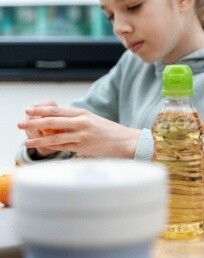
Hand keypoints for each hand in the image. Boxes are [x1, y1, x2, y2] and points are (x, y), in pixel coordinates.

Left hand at [17, 105, 140, 157]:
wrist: (127, 141)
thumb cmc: (111, 133)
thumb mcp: (94, 122)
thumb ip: (78, 122)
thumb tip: (61, 125)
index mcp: (83, 113)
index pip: (58, 110)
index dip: (41, 110)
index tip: (29, 110)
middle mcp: (82, 121)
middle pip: (53, 120)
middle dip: (34, 120)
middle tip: (21, 121)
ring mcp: (83, 134)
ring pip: (55, 134)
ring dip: (38, 137)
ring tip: (25, 139)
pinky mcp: (84, 145)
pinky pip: (62, 146)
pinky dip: (49, 147)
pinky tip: (40, 148)